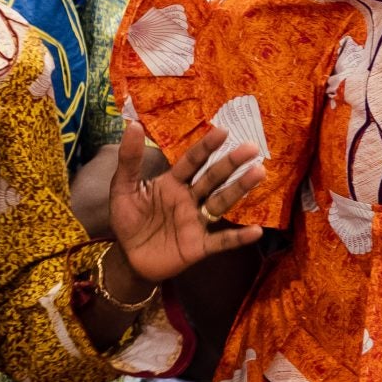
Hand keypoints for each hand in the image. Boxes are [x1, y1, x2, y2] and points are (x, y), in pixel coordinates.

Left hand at [108, 123, 264, 284]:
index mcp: (172, 183)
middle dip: (230, 163)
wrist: (128, 257)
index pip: (192, 161)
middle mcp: (189, 199)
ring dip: (239, 188)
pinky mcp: (199, 246)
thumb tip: (132, 124)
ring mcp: (196, 222)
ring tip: (258, 172)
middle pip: (212, 178)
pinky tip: (256, 230)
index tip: (223, 131)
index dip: (206, 147)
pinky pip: (221, 241)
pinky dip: (238, 237)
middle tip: (251, 147)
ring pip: (221, 202)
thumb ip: (129, 159)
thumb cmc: (128, 219)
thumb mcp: (123, 187)